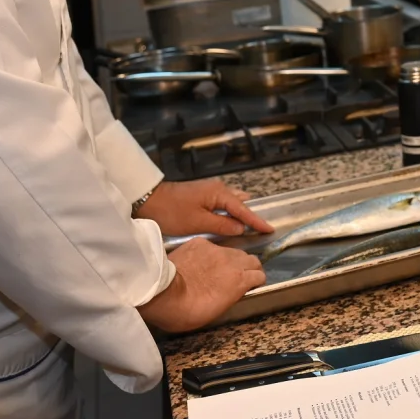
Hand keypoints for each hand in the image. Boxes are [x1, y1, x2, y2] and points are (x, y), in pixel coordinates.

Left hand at [134, 180, 272, 237]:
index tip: (270, 229)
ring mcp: (209, 191)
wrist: (149, 200)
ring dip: (240, 214)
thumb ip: (222, 226)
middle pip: (240, 204)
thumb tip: (241, 228)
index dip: (257, 221)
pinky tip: (230, 219)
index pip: (244, 210)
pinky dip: (229, 212)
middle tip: (262, 229)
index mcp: (219, 194)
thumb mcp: (198, 223)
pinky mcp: (202, 195)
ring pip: (231, 203)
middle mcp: (218, 189)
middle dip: (251, 216)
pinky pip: (223, 203)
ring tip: (250, 226)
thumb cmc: (173, 212)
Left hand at [137, 238, 264, 332]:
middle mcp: (232, 261)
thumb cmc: (187, 312)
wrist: (162, 292)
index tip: (251, 286)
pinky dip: (211, 254)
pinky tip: (200, 261)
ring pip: (233, 251)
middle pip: (251, 259)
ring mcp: (216, 249)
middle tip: (240, 275)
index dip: (256, 281)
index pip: (259, 275)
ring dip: (232, 259)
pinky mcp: (200, 243)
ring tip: (221, 267)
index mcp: (239, 280)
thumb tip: (234, 291)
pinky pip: (212, 246)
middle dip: (249, 267)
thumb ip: (230, 296)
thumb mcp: (215, 311)